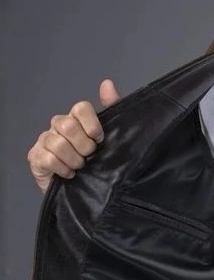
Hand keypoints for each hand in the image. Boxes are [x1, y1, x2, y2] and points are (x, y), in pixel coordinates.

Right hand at [27, 78, 121, 193]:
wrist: (85, 195)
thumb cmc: (98, 167)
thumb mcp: (112, 142)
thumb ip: (112, 111)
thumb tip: (107, 84)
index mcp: (76, 120)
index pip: (80, 108)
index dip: (92, 124)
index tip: (100, 140)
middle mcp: (58, 127)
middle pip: (68, 125)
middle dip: (84, 146)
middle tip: (90, 157)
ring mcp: (45, 141)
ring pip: (58, 143)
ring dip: (74, 160)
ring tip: (80, 168)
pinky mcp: (35, 158)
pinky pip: (48, 158)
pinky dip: (62, 169)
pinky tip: (69, 175)